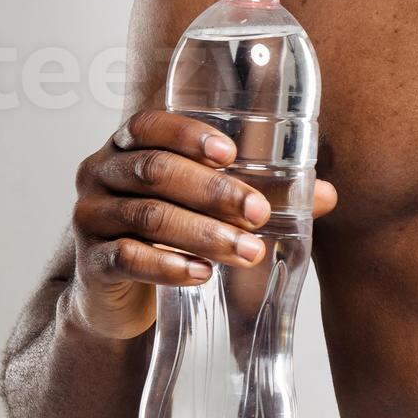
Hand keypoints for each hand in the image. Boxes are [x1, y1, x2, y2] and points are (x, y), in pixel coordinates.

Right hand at [69, 109, 337, 340]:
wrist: (117, 294)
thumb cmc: (170, 232)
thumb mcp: (208, 207)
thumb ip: (261, 194)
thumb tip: (326, 194)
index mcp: (129, 145)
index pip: (150, 123)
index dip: (188, 134)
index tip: (232, 153)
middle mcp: (101, 172)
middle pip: (155, 170)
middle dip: (213, 191)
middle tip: (259, 213)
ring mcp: (91, 216)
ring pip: (149, 216)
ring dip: (203, 233)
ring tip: (248, 251)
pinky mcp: (90, 262)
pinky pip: (128, 258)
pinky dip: (169, 266)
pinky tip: (202, 274)